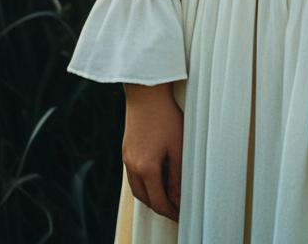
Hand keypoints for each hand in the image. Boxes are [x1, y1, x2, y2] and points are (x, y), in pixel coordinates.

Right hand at [122, 82, 183, 222]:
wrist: (146, 92)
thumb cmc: (165, 115)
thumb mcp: (178, 146)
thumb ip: (177, 175)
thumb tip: (178, 196)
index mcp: (146, 168)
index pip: (159, 202)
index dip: (171, 212)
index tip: (181, 215)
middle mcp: (133, 166)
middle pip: (145, 199)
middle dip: (161, 207)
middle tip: (175, 210)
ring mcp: (127, 158)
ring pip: (137, 189)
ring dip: (151, 197)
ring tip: (166, 197)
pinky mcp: (126, 149)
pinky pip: (133, 176)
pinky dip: (144, 184)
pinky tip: (154, 178)